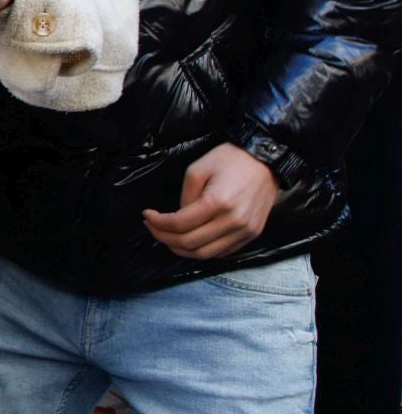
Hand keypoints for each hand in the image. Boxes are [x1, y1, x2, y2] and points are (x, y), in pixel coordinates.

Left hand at [143, 143, 277, 258]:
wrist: (267, 160)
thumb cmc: (231, 159)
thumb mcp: (198, 169)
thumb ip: (184, 197)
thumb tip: (177, 219)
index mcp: (218, 202)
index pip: (179, 224)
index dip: (158, 223)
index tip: (146, 215)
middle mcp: (234, 221)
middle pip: (189, 243)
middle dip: (164, 237)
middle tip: (152, 227)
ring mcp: (245, 231)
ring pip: (205, 254)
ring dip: (180, 249)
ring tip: (167, 236)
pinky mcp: (252, 234)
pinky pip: (222, 252)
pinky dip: (202, 250)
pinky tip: (190, 239)